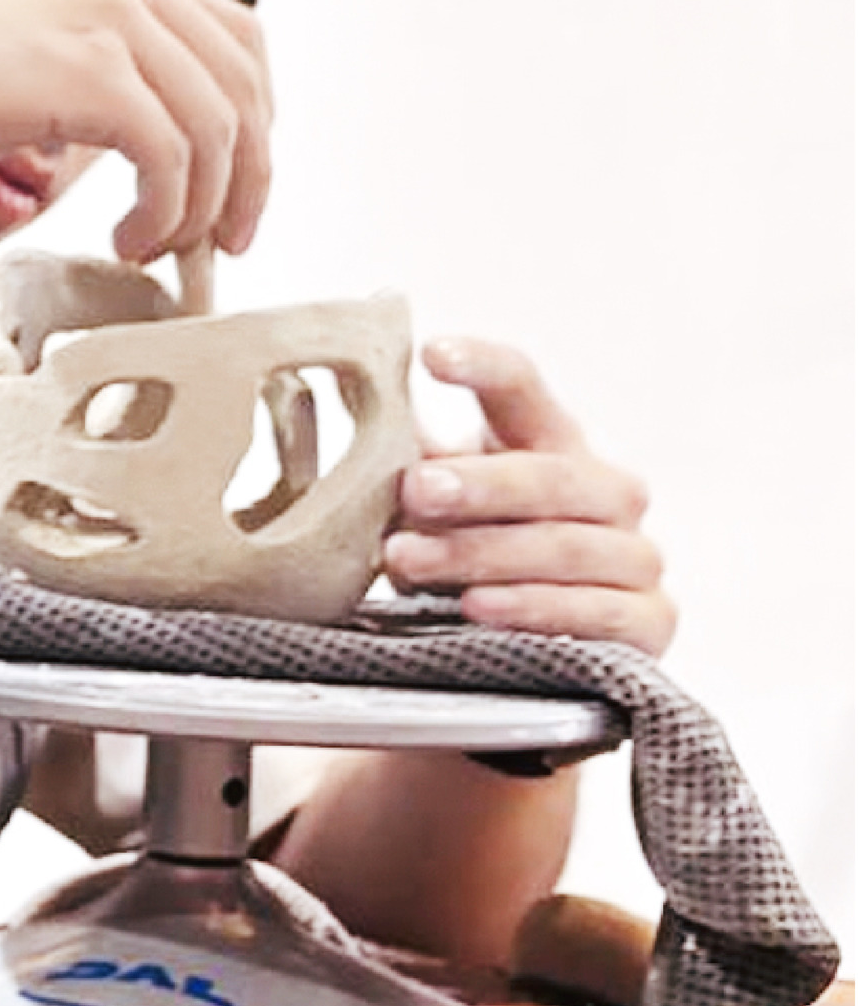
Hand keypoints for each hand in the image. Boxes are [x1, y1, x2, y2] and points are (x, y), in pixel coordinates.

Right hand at [0, 0, 273, 259]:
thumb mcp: (36, 35)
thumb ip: (107, 58)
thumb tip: (177, 134)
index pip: (238, 36)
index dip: (255, 120)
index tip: (238, 183)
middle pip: (242, 83)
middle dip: (247, 175)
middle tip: (224, 240)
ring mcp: (111, 17)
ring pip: (214, 128)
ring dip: (200, 207)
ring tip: (156, 246)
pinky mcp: (89, 72)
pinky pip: (168, 158)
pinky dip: (163, 213)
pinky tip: (128, 237)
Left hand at [382, 338, 674, 655]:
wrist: (529, 649)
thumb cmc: (473, 548)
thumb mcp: (440, 497)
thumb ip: (412, 454)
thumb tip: (355, 399)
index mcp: (552, 438)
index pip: (522, 384)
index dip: (481, 365)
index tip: (430, 355)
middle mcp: (608, 489)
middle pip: (550, 474)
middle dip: (477, 485)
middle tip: (413, 490)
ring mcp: (636, 556)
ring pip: (566, 546)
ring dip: (483, 554)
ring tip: (411, 560)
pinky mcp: (650, 623)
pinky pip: (597, 612)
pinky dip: (535, 610)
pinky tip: (479, 607)